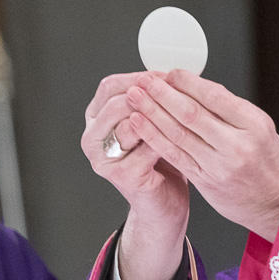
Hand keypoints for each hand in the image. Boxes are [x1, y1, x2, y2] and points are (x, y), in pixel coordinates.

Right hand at [83, 72, 188, 279]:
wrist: (164, 207)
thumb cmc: (160, 164)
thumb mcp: (153, 126)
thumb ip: (151, 102)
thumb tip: (167, 72)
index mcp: (96, 121)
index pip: (110, 87)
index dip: (138, 77)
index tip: (165, 74)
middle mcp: (93, 139)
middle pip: (116, 101)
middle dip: (149, 93)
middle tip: (175, 89)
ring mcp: (104, 159)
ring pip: (130, 121)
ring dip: (159, 113)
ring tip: (183, 110)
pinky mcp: (122, 175)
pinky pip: (147, 146)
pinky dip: (168, 138)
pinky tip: (186, 135)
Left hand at [125, 70, 278, 240]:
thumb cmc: (269, 160)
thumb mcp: (260, 127)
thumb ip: (229, 108)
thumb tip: (194, 85)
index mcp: (254, 124)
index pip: (214, 96)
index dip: (187, 82)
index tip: (169, 72)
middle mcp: (237, 145)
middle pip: (191, 113)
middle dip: (162, 94)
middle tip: (144, 79)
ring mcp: (219, 165)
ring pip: (178, 133)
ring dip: (151, 112)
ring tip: (135, 96)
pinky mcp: (205, 180)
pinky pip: (174, 155)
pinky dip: (154, 137)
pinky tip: (139, 123)